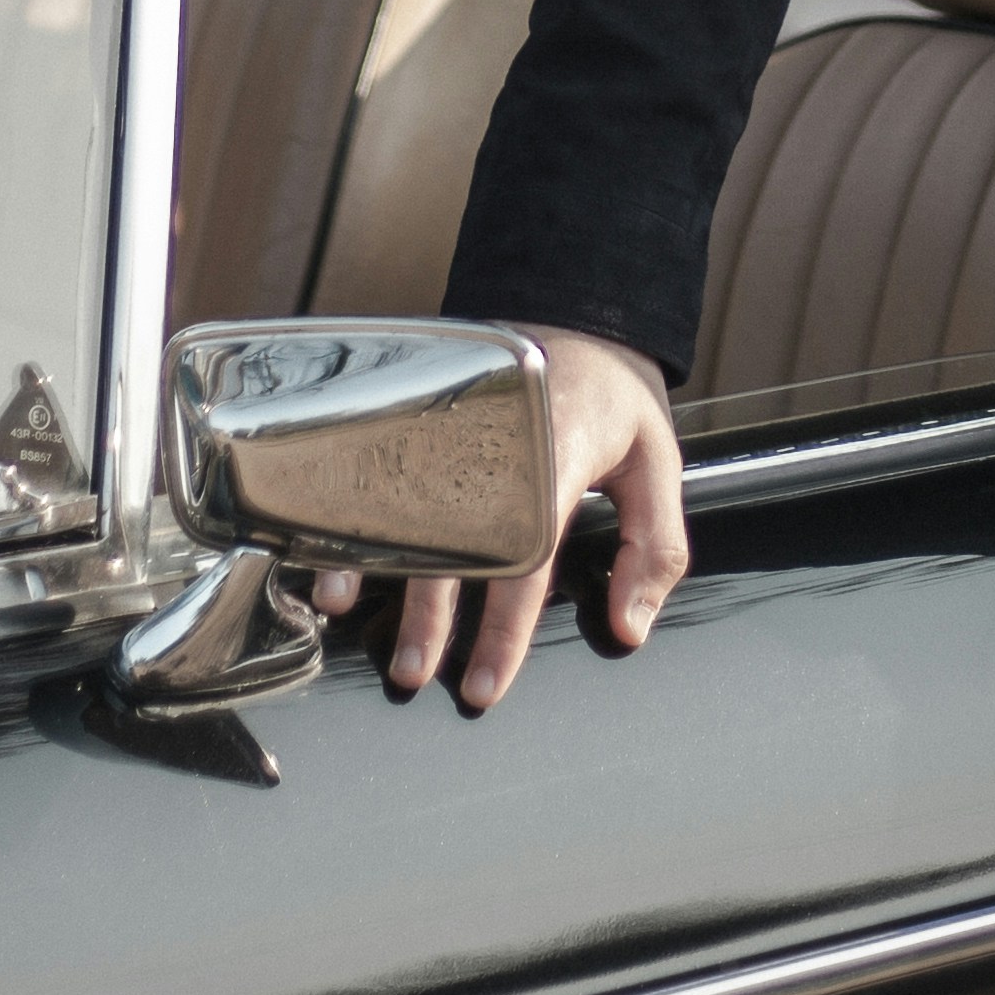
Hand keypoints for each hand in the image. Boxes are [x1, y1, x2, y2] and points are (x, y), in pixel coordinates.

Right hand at [309, 325, 685, 714]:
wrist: (573, 309)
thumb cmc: (615, 396)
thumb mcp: (659, 462)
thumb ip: (654, 548)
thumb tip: (628, 630)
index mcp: (560, 449)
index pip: (526, 555)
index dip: (502, 628)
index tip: (484, 685)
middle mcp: (498, 439)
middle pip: (454, 540)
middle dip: (428, 616)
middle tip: (413, 674)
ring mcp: (453, 424)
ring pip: (408, 508)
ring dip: (382, 579)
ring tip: (361, 631)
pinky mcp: (426, 416)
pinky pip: (382, 475)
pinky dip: (356, 524)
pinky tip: (335, 569)